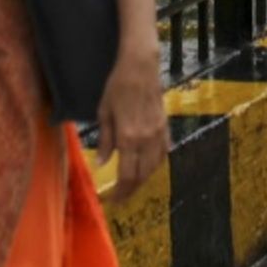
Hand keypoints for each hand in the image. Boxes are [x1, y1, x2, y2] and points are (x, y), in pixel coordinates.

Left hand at [92, 35, 167, 192]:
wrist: (141, 66)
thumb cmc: (117, 86)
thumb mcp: (104, 112)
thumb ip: (104, 140)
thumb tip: (101, 164)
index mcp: (128, 137)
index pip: (127, 176)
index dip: (119, 192)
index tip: (110, 199)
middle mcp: (146, 139)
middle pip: (142, 176)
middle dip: (130, 191)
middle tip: (119, 197)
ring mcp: (158, 133)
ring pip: (154, 167)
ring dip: (142, 179)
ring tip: (130, 184)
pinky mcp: (165, 126)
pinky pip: (163, 153)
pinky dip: (155, 164)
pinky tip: (147, 166)